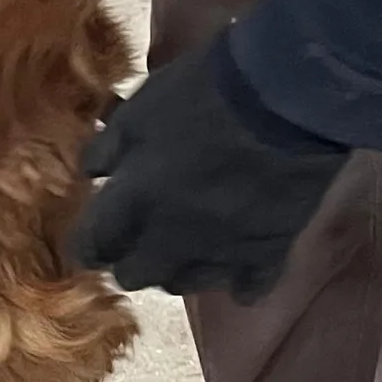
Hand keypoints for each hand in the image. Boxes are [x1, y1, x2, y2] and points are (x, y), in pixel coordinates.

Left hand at [70, 36, 349, 300]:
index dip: (93, 239)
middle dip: (132, 257)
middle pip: (133, 276)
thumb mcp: (139, 109)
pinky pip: (246, 288)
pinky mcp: (267, 258)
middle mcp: (167, 245)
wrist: (291, 98)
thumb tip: (92, 174)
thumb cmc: (205, 93)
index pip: (90, 248)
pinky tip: (241, 258)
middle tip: (146, 227)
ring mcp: (218, 258)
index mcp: (130, 207)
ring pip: (184, 286)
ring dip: (180, 267)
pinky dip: (239, 278)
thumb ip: (108, 149)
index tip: (99, 227)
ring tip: (192, 239)